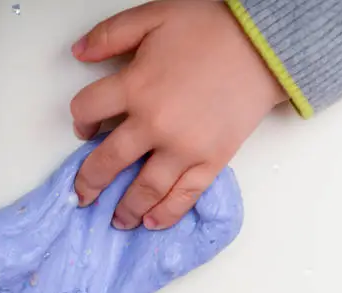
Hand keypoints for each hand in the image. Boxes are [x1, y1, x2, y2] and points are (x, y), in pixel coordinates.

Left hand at [71, 0, 285, 229]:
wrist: (264, 43)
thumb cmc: (211, 27)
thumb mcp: (153, 16)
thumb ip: (110, 34)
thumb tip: (78, 52)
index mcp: (135, 87)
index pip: (88, 111)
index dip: (80, 120)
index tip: (84, 128)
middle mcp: (154, 125)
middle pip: (108, 162)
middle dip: (90, 182)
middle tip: (82, 196)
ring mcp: (184, 148)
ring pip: (144, 188)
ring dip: (125, 208)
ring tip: (116, 220)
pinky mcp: (212, 161)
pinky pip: (184, 196)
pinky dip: (167, 213)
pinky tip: (152, 223)